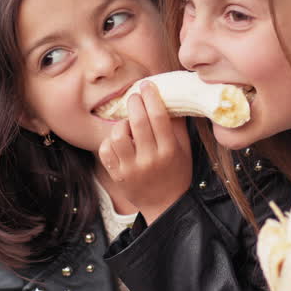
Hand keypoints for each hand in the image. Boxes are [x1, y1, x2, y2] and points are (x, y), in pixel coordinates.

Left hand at [97, 81, 192, 219]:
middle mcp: (150, 160)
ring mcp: (131, 169)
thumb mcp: (184, 149)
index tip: (147, 85)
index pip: (158, 118)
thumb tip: (170, 97)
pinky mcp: (117, 176)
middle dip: (134, 102)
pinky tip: (119, 140)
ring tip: (127, 124)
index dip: (152, 97)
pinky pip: (106, 150)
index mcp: (169, 151)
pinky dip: (110, 141)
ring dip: (121, 124)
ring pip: (118, 135)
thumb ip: (178, 125)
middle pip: (138, 123)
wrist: (165, 205)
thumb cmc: (177, 173)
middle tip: (135, 96)